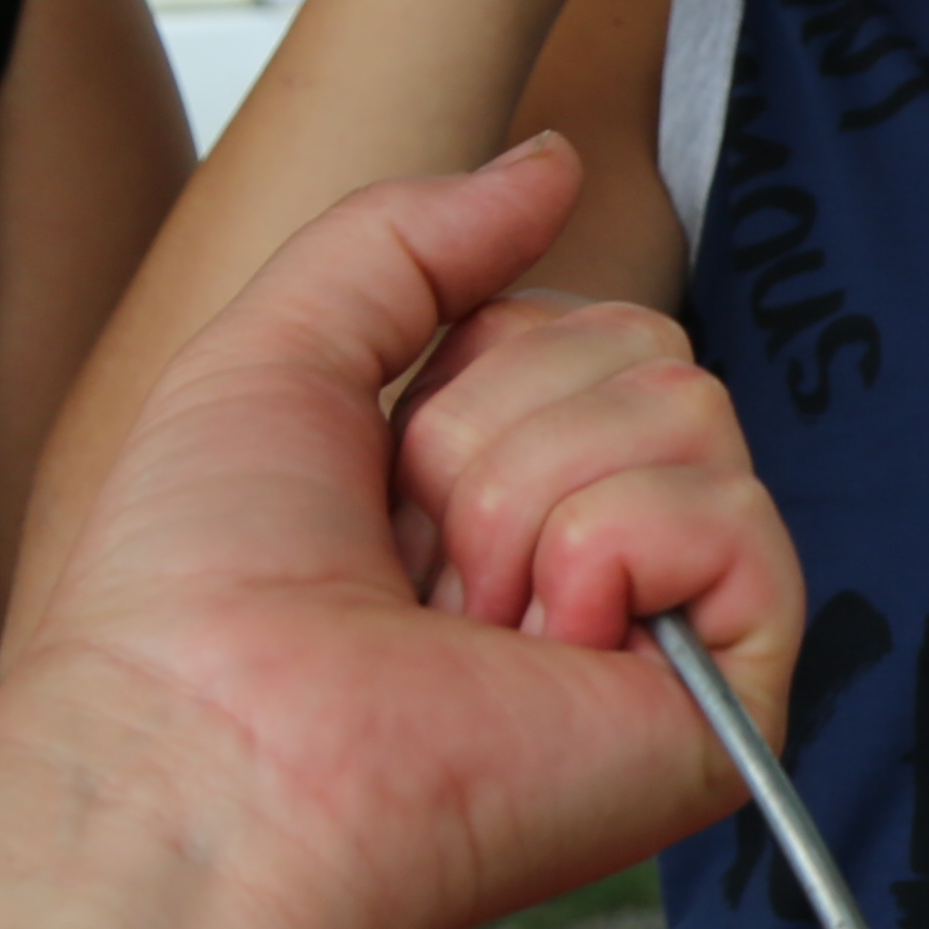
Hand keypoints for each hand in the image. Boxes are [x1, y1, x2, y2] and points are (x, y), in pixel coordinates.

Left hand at [0, 138, 800, 928]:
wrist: (206, 765)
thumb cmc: (193, 606)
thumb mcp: (273, 358)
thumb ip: (410, 240)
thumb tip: (551, 163)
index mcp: (505, 492)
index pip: (586, 327)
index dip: (473, 372)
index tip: (376, 481)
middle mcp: (599, 557)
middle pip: (648, 352)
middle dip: (496, 432)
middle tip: (413, 563)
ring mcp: (669, 626)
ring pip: (689, 414)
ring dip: (532, 500)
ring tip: (465, 620)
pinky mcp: (730, 696)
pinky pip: (735, 517)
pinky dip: (615, 555)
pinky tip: (545, 649)